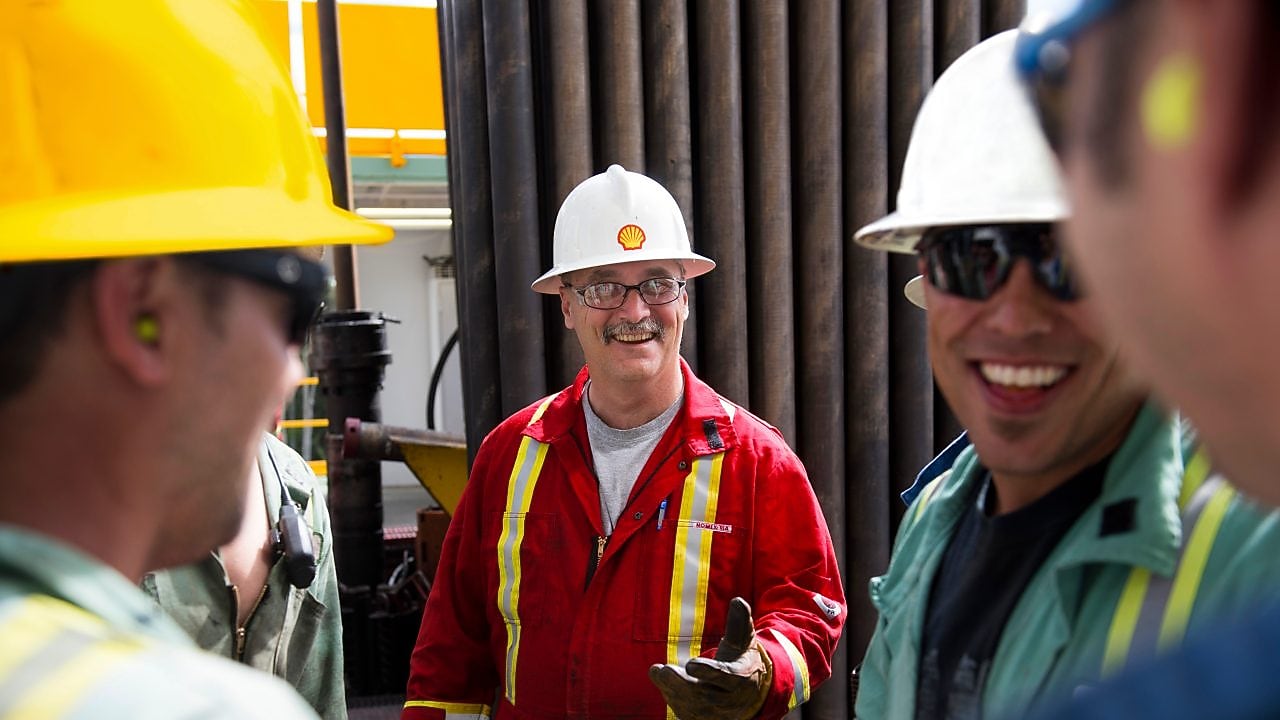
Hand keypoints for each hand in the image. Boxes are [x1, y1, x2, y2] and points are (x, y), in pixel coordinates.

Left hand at [649, 597, 771, 719]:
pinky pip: (688, 715)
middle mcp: (730, 701)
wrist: (750, 694)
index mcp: (742, 678)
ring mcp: (718, 714)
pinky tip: (662, 682)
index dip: (708, 673)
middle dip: (682, 685)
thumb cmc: (741, 661)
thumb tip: (737, 601)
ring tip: (658, 672)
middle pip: (705, 697)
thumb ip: (739, 623)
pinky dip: (673, 700)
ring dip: (673, 692)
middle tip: (663, 671)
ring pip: (694, 708)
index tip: (690, 664)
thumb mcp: (743, 641)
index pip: (726, 678)